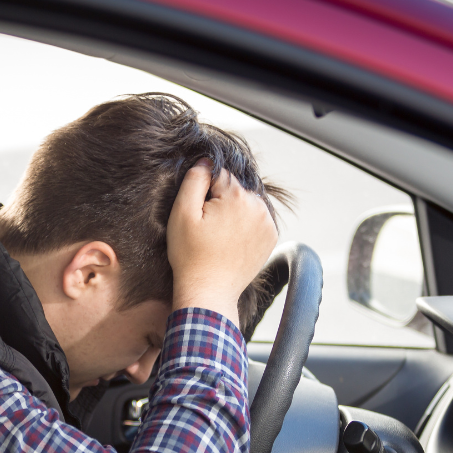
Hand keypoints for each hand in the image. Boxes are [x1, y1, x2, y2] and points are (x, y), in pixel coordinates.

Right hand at [167, 161, 277, 325]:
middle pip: (235, 188)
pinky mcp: (270, 237)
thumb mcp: (182, 214)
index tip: (199, 214)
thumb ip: (194, 180)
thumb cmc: (191, 256)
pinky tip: (231, 241)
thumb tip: (206, 161)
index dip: (203, 191)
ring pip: (246, 202)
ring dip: (234, 211)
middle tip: (207, 227)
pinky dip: (245, 224)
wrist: (209, 291)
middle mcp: (258, 206)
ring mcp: (268, 223)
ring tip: (219, 236)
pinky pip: (256, 218)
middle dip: (221, 200)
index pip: (218, 174)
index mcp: (237, 196)